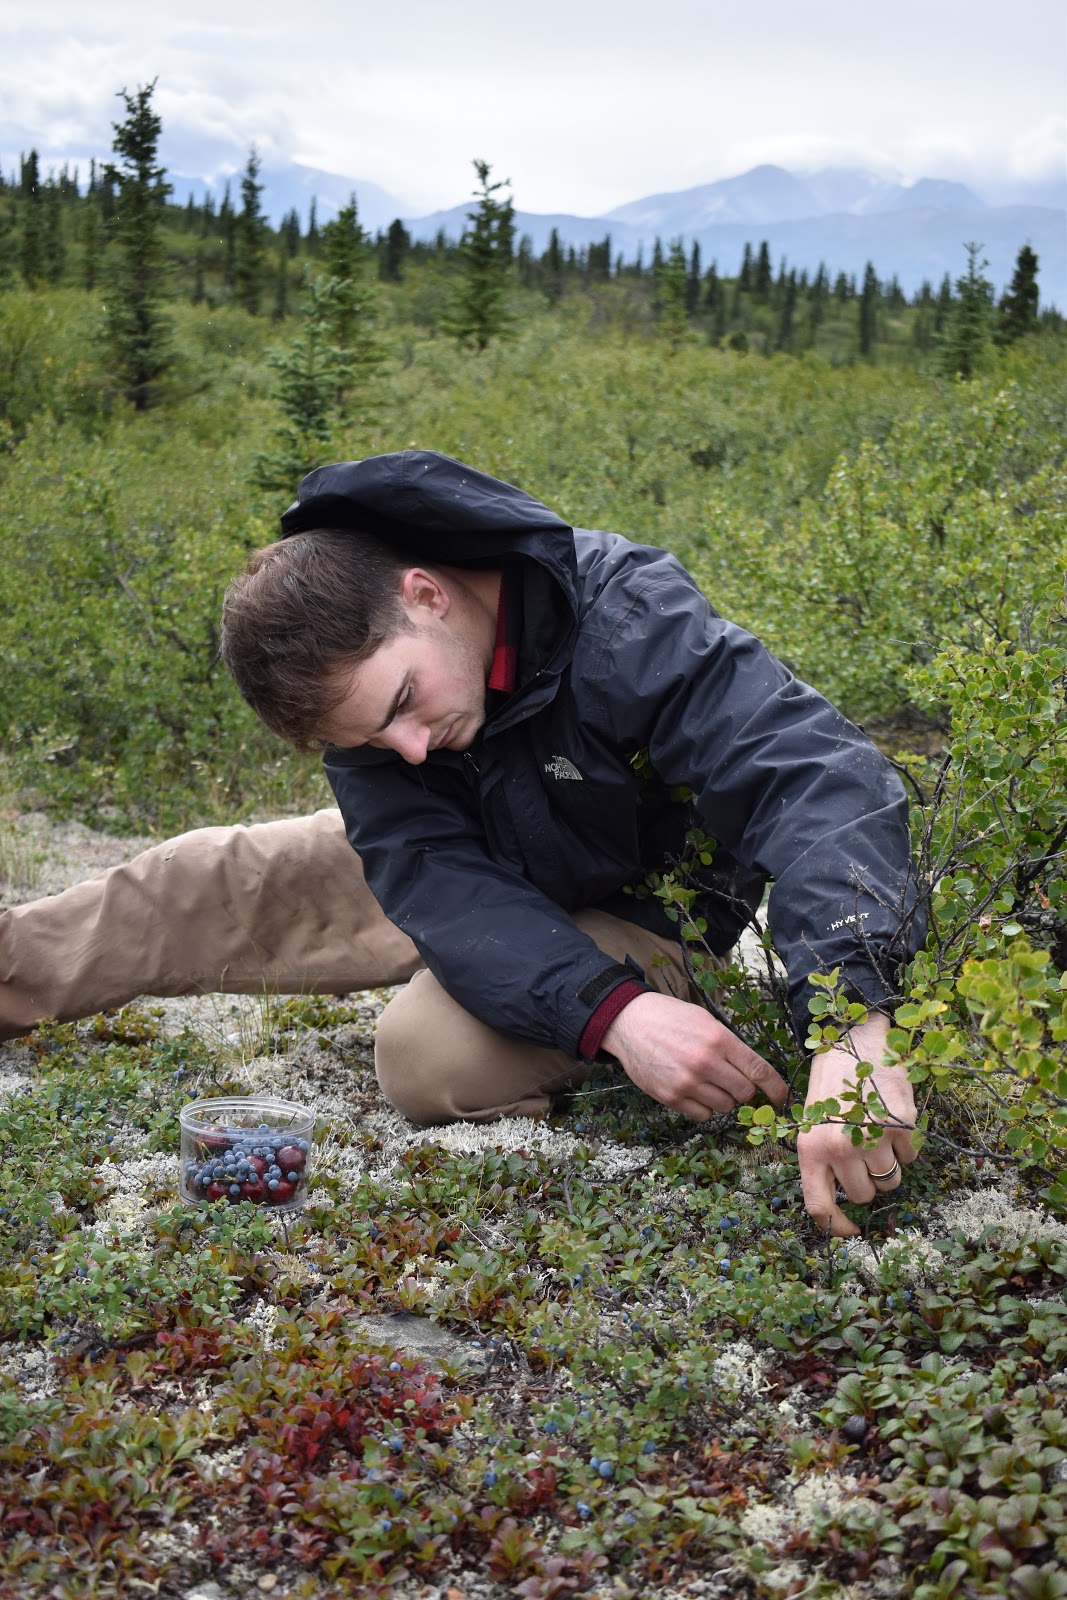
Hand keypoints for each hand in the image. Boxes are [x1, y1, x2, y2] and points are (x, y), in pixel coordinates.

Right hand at [601, 991, 787, 1119]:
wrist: (630, 1023)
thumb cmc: (671, 1018)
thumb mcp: (706, 1021)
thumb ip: (730, 1046)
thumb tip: (753, 1072)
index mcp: (719, 1040)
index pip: (759, 1070)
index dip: (776, 1087)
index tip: (782, 1097)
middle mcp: (706, 1063)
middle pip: (744, 1093)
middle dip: (743, 1090)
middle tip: (731, 1079)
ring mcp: (687, 1082)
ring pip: (725, 1107)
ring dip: (723, 1099)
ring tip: (707, 1082)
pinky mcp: (671, 1097)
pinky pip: (702, 1115)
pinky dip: (704, 1108)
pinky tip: (693, 1091)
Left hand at [797, 1011, 917, 1236]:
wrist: (854, 1040)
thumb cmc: (831, 1084)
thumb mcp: (811, 1122)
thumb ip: (821, 1160)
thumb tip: (838, 1201)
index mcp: (810, 1149)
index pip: (820, 1206)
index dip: (836, 1227)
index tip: (851, 1231)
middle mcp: (839, 1148)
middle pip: (864, 1196)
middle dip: (867, 1181)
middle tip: (863, 1154)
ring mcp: (872, 1138)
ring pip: (890, 1180)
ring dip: (888, 1165)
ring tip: (876, 1135)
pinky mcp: (901, 1125)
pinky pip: (910, 1157)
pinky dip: (905, 1146)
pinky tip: (891, 1120)